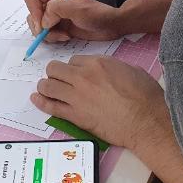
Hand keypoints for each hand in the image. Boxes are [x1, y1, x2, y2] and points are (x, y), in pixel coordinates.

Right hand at [23, 0, 129, 41]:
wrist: (118, 19)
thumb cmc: (102, 8)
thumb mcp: (78, 6)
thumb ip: (56, 9)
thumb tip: (43, 22)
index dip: (33, 11)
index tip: (42, 25)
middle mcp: (55, 2)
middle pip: (33, 13)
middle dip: (39, 26)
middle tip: (51, 34)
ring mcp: (59, 15)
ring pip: (40, 25)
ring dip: (47, 34)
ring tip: (63, 36)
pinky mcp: (64, 26)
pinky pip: (50, 34)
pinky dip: (53, 38)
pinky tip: (67, 38)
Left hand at [32, 55, 171, 151]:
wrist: (145, 121)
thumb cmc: (145, 96)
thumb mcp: (131, 70)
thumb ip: (113, 67)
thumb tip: (106, 71)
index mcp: (98, 63)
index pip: (73, 60)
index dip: (72, 68)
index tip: (75, 75)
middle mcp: (83, 77)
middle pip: (55, 69)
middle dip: (55, 74)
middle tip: (58, 81)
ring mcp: (76, 96)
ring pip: (48, 85)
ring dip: (45, 86)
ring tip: (46, 89)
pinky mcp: (74, 115)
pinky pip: (50, 106)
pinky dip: (41, 102)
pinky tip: (36, 99)